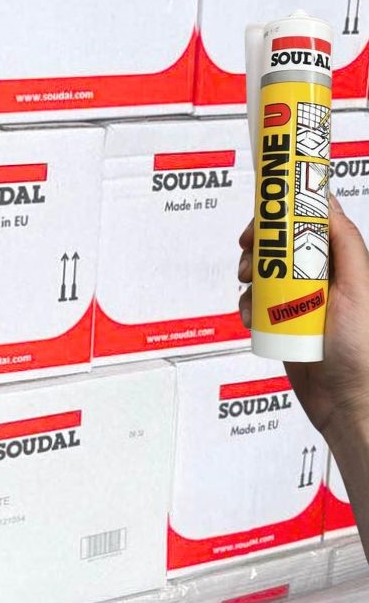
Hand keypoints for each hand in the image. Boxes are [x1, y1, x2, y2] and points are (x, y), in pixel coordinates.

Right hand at [238, 195, 368, 439]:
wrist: (347, 401)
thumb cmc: (362, 348)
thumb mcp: (358, 286)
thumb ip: (344, 243)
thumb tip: (326, 201)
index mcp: (337, 265)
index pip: (304, 226)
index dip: (280, 217)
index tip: (260, 219)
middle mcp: (316, 280)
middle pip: (277, 247)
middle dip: (257, 247)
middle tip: (246, 254)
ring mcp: (295, 302)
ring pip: (261, 275)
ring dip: (248, 276)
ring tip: (247, 287)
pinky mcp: (277, 324)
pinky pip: (253, 306)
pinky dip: (245, 306)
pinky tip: (248, 316)